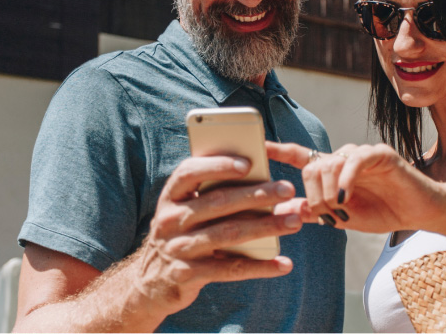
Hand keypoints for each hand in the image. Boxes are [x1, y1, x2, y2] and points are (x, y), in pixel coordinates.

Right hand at [130, 155, 302, 314]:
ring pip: (228, 234)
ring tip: (295, 221)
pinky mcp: (189, 274)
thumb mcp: (187, 213)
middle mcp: (170, 220)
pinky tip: (283, 264)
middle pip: (217, 202)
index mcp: (170, 197)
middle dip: (256, 194)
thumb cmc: (183, 236)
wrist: (150, 282)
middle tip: (288, 189)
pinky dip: (260, 267)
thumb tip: (266, 186)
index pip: (189, 173)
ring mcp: (178, 248)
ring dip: (266, 227)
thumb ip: (216, 197)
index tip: (249, 163)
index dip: (218, 166)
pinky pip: (230, 269)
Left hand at [267, 142, 445, 233]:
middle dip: (313, 195)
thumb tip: (280, 210)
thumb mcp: (340, 217)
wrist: (417, 214)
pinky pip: (354, 161)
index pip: (299, 156)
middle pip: (310, 167)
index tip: (258, 147)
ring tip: (341, 209)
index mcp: (331, 170)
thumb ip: (312, 211)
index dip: (278, 150)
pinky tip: (346, 197)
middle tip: (326, 214)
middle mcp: (342, 157)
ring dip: (328, 192)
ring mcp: (360, 153)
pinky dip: (345, 181)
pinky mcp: (379, 153)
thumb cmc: (381, 212)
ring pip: (328, 164)